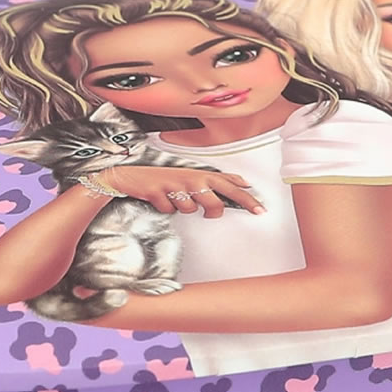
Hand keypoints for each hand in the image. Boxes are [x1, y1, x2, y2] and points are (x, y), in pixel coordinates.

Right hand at [94, 166, 264, 218]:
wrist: (131, 176)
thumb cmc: (165, 179)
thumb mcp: (191, 178)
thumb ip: (215, 182)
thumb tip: (242, 183)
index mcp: (201, 174)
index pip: (228, 186)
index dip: (245, 198)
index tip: (260, 209)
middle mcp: (191, 178)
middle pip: (215, 200)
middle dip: (219, 211)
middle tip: (218, 217)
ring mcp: (175, 184)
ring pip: (190, 209)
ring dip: (183, 208)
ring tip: (174, 198)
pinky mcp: (159, 191)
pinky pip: (169, 210)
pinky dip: (165, 208)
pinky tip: (159, 199)